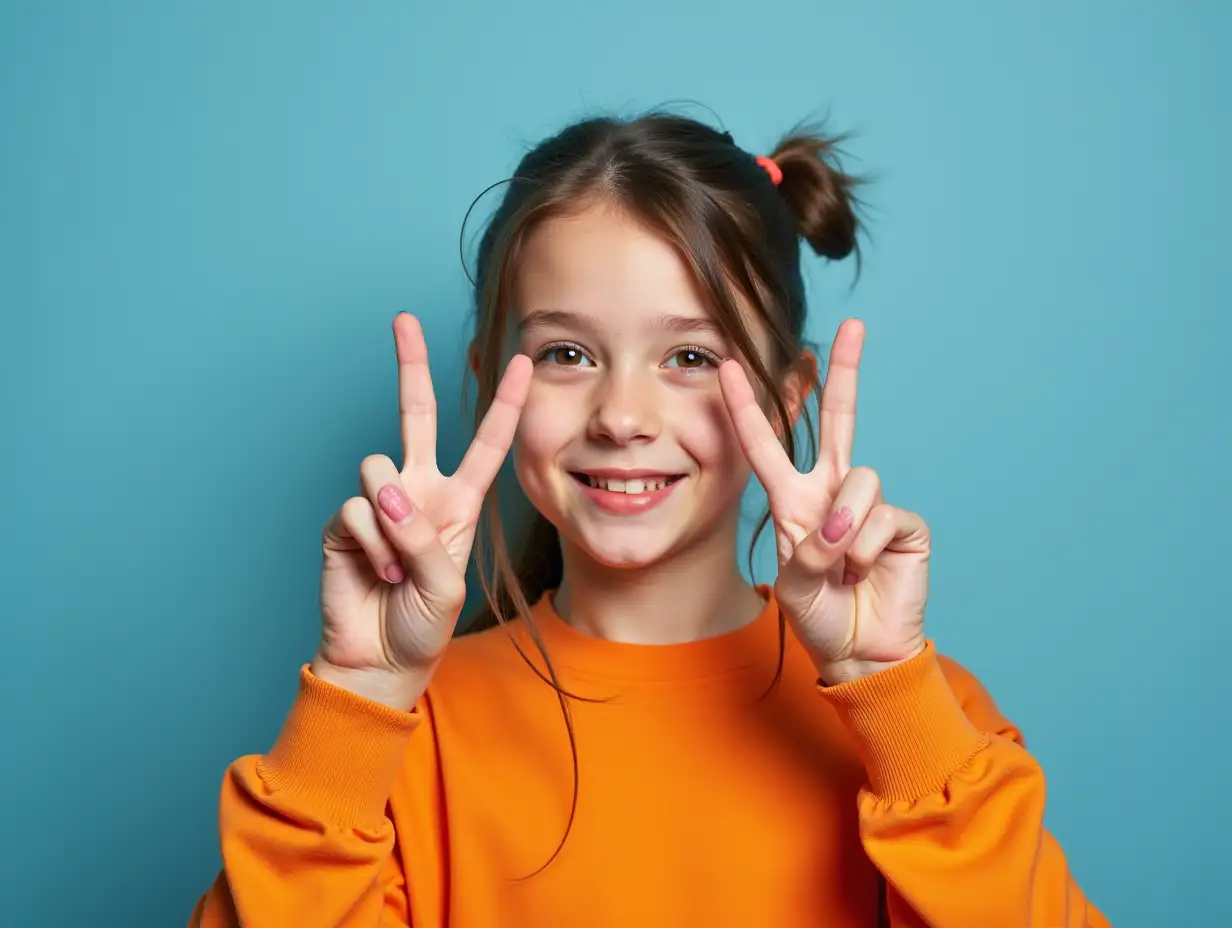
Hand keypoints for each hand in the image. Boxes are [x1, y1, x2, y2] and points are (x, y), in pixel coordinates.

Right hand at [312, 313, 531, 706]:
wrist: (380, 661)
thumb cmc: (423, 624)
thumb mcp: (445, 584)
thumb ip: (423, 537)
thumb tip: (387, 493)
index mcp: (457, 503)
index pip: (485, 444)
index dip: (504, 404)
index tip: (524, 361)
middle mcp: (417, 492)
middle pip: (415, 416)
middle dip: (410, 366)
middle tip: (403, 320)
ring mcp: (378, 504)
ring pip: (378, 468)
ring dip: (393, 521)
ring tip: (397, 565)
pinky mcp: (342, 522)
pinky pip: (355, 509)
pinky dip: (368, 543)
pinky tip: (375, 572)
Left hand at [719, 319, 928, 683]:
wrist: (860, 652)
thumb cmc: (819, 616)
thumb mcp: (793, 585)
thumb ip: (806, 552)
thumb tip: (839, 527)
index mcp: (794, 500)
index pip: (768, 444)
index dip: (750, 407)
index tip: (733, 366)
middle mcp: (833, 492)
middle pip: (839, 419)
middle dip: (846, 372)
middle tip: (852, 326)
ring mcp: (870, 505)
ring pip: (859, 481)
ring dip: (845, 529)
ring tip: (841, 567)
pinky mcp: (904, 525)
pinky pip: (884, 516)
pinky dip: (867, 549)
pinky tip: (865, 572)